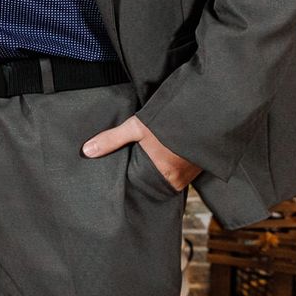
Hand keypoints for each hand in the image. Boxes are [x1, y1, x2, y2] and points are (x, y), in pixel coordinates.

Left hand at [81, 115, 201, 192]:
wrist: (208, 107)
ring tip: (150, 156)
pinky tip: (165, 151)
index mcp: (166, 176)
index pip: (144, 188)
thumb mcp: (138, 127)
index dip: (133, 181)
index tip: (122, 177)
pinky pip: (180, 168)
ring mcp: (192, 172)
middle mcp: (181, 179)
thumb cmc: (172, 118)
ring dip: (160, 167)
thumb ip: (112, 140)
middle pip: (156, 182)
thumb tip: (87, 151)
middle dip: (145, 175)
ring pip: (168, 174)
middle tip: (135, 163)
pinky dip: (171, 161)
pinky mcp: (199, 164)